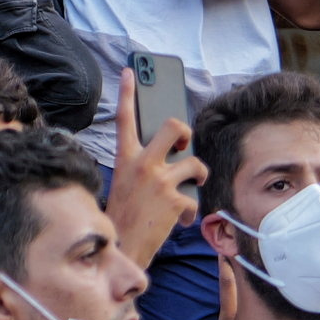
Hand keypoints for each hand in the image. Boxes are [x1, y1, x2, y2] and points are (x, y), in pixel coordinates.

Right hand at [104, 73, 205, 266]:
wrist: (122, 248)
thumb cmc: (124, 215)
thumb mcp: (124, 182)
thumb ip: (142, 164)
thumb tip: (170, 155)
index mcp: (126, 158)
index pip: (125, 118)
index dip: (127, 92)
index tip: (131, 71)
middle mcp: (143, 164)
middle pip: (173, 126)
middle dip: (184, 131)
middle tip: (183, 144)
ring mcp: (160, 180)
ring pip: (194, 162)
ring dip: (197, 176)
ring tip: (190, 186)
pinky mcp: (175, 200)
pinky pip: (193, 198)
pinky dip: (189, 211)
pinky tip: (179, 220)